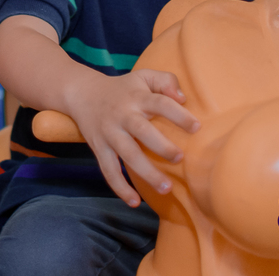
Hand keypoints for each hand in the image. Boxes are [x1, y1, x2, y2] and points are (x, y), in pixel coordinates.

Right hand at [69, 69, 199, 206]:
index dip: (178, 114)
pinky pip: (108, 170)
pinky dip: (119, 187)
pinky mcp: (98, 148)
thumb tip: (182, 98)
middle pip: (141, 130)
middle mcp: (122, 115)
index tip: (196, 127)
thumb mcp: (143, 76)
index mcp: (136, 97)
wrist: (81, 93)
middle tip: (179, 158)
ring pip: (127, 154)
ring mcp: (109, 133)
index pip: (159, 103)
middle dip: (161, 145)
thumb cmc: (123, 88)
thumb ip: (165, 80)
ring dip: (146, 172)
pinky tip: (135, 202)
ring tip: (166, 187)